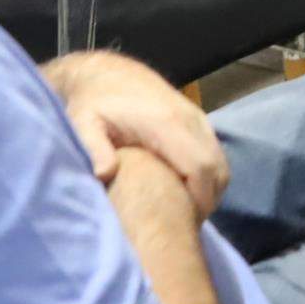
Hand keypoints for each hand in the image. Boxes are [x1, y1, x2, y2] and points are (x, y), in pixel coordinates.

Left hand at [46, 50, 226, 217]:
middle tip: (182, 228)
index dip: (198, 200)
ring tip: (183, 213)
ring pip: (220, 164)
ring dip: (209, 191)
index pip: (200, 168)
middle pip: (217, 170)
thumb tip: (106, 173)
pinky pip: (215, 155)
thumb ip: (95, 148)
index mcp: (167, 124)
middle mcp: (190, 120)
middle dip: (206, 202)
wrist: (106, 75)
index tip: (182, 224)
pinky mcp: (198, 120)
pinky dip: (208, 178)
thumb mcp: (84, 124)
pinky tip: (185, 192)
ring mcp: (197, 118)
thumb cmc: (93, 105)